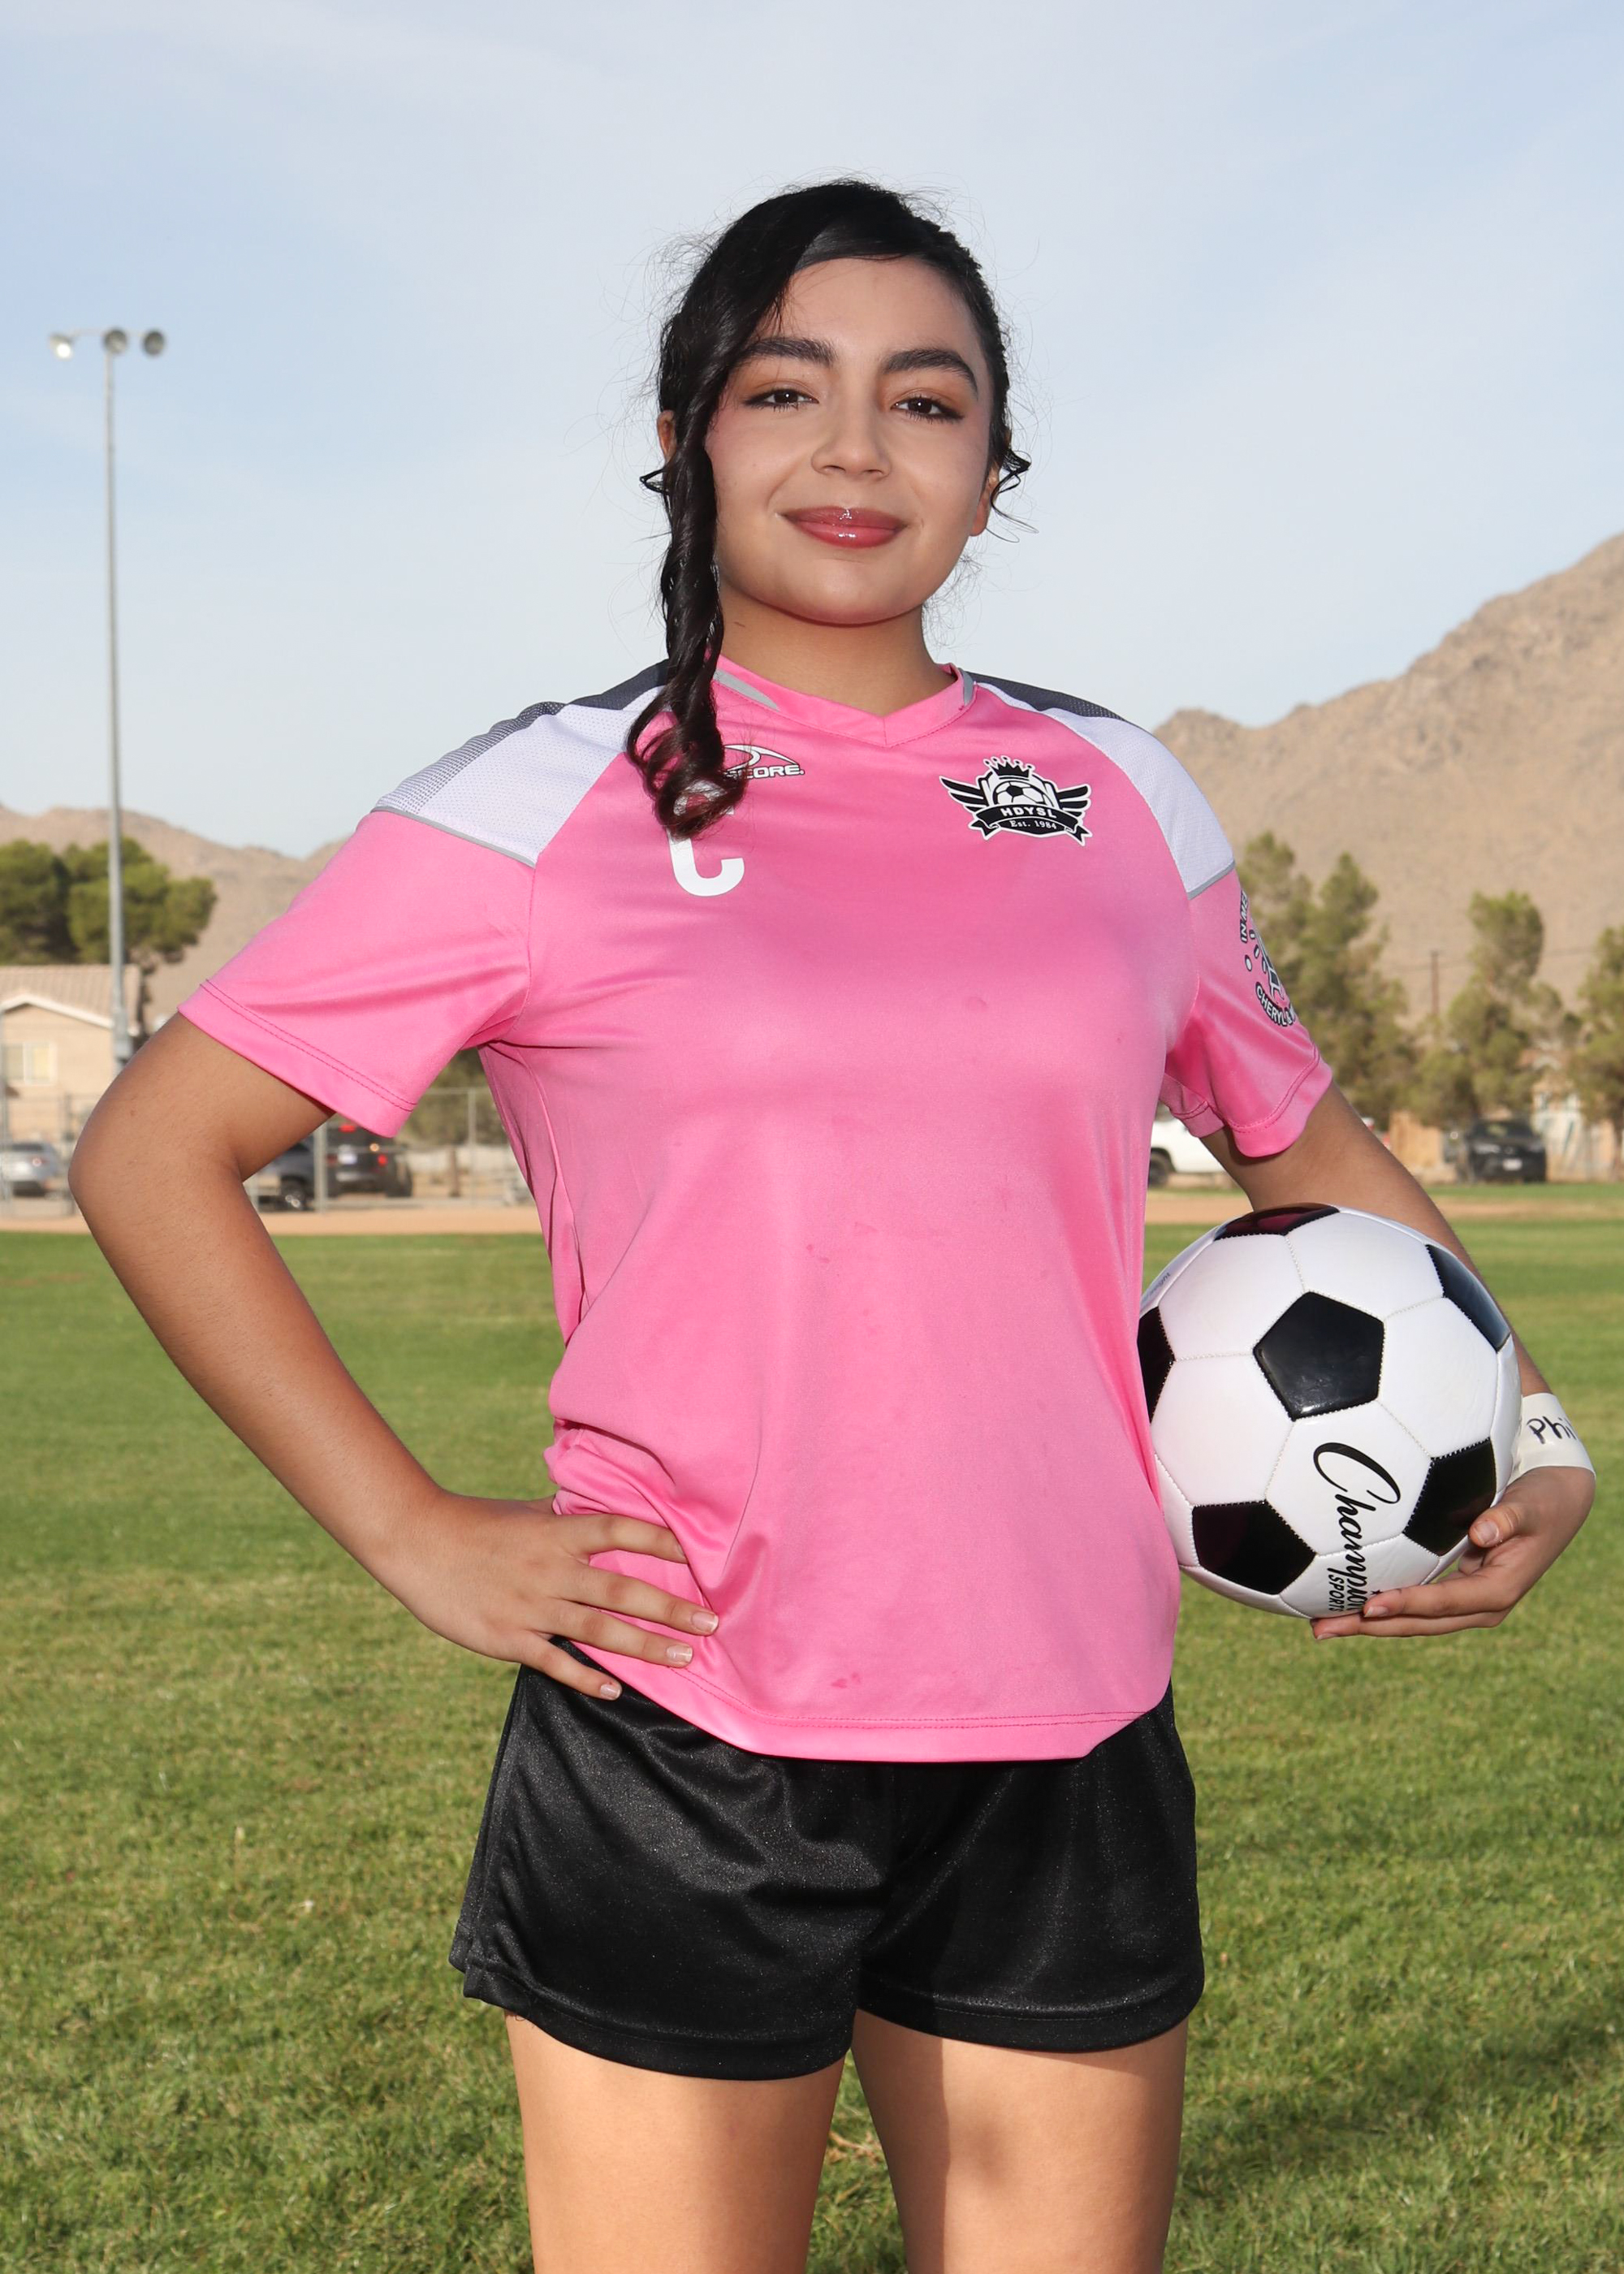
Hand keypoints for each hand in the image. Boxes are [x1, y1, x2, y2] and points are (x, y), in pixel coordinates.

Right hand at [376, 1486, 718, 1695]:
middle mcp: (552, 1569)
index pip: (621, 1531)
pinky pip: (555, 1662)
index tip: (701, 1554)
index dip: (662, 1541)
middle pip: (623, 1590)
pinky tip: (617, 1691)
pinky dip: (587, 1680)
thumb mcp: (525, 1509)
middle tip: (712, 1622)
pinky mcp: (509, 1638)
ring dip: (646, 1646)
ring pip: (600, 1631)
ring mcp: (531, 1606)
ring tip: (685, 1657)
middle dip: (671, 1608)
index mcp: (557, 1532)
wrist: (417, 1543)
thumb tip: (599, 1499)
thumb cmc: (475, 1522)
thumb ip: (565, 1512)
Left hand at [1311, 1464, 1593, 1638]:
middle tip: (1321, 1629)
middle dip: (1370, 1628)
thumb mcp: (1530, 1508)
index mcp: (1497, 1592)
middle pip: (1417, 1623)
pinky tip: (1344, 1602)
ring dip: (1367, 1624)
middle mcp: (1479, 1606)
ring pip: (1411, 1620)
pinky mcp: (1454, 1591)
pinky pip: (1413, 1604)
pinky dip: (1381, 1607)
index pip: (1443, 1603)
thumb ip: (1507, 1519)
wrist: (1556, 1507)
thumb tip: (1481, 1533)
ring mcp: (1465, 1603)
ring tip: (1320, 1625)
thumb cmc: (1541, 1503)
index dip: (1405, 1605)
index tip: (1368, 1606)